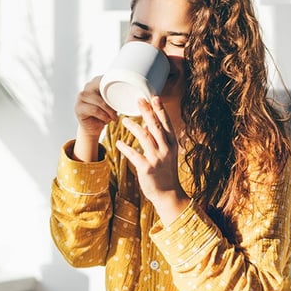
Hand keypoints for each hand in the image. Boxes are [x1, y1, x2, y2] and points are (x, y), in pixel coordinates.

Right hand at [72, 76, 117, 160]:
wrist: (93, 128)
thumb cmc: (106, 113)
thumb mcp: (114, 103)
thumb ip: (121, 95)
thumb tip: (147, 93)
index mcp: (96, 82)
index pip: (105, 78)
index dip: (115, 82)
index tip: (125, 90)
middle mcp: (87, 87)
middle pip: (101, 89)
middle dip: (112, 101)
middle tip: (119, 110)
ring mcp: (81, 97)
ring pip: (98, 101)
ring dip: (109, 111)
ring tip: (114, 117)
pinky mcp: (78, 108)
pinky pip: (93, 110)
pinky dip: (103, 116)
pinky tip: (107, 120)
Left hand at [116, 96, 189, 223]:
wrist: (168, 193)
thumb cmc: (166, 172)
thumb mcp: (167, 154)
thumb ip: (160, 139)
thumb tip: (150, 125)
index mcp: (172, 144)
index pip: (166, 123)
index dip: (160, 109)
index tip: (154, 97)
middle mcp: (166, 149)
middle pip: (156, 126)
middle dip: (147, 111)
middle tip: (139, 99)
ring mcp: (157, 158)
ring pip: (144, 137)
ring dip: (133, 126)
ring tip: (124, 120)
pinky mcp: (146, 168)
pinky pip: (134, 154)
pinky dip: (125, 147)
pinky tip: (119, 142)